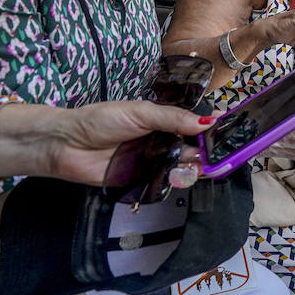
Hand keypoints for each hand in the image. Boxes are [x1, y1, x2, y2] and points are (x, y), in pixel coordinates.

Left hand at [0, 102, 213, 183]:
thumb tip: (207, 122)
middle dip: (208, 151)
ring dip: (195, 166)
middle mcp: (160, 141)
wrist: (66, 145)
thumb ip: (173, 118)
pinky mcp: (142, 181)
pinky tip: (183, 176)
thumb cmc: (100, 120)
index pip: (193, 125)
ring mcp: (152, 161)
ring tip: (200, 165)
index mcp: (161, 121)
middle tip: (218, 154)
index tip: (229, 129)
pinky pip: (165, 182)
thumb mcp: (140, 113)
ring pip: (183, 166)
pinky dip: (178, 180)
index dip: (211, 128)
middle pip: (193, 148)